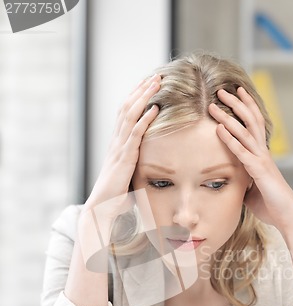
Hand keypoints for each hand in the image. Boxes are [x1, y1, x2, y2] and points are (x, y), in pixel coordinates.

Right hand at [84, 74, 160, 222]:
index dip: (137, 98)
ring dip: (144, 98)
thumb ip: (136, 167)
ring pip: (130, 115)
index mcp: (117, 144)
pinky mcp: (124, 157)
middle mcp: (116, 141)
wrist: (102, 207)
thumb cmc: (115, 196)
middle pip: (128, 108)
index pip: (126, 114)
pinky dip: (145, 120)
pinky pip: (135, 134)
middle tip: (155, 76)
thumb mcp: (128, 176)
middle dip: (141, 91)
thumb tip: (151, 169)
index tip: (148, 85)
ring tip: (156, 83)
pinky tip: (154, 109)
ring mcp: (119, 148)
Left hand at [208, 87, 292, 234]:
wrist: (288, 217)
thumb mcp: (252, 190)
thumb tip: (232, 180)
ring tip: (214, 105)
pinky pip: (242, 152)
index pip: (254, 125)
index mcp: (262, 155)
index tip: (235, 94)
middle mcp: (263, 153)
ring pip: (245, 132)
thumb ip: (243, 180)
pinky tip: (219, 129)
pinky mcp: (260, 172)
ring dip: (228, 117)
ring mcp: (262, 160)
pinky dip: (230, 140)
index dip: (246, 108)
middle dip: (236, 103)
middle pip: (251, 120)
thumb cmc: (271, 205)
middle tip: (222, 89)